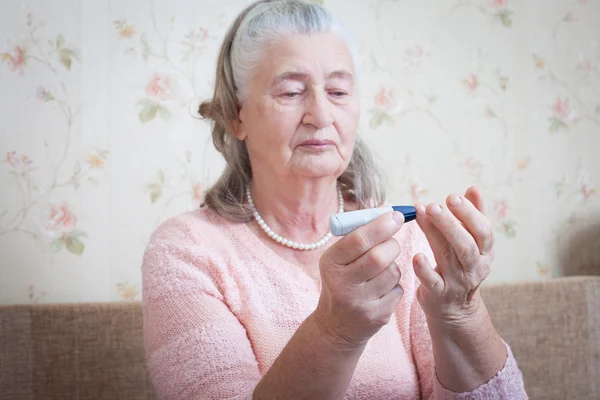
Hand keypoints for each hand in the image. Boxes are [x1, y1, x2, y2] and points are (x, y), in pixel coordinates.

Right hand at [314, 211, 404, 347]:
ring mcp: (360, 303)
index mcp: (330, 263)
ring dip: (394, 266)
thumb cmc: (342, 280)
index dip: (381, 225)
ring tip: (381, 271)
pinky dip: (395, 284)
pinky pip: (398, 290)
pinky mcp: (376, 317)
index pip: (358, 240)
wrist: (336, 325)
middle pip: (379, 256)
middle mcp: (342, 284)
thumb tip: (389, 212)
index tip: (397, 216)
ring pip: (393, 272)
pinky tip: (381, 289)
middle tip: (392, 242)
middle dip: (392, 244)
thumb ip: (359, 236)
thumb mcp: (339, 259)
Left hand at [413, 186, 493, 326]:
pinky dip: (424, 270)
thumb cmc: (460, 265)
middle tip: (434, 205)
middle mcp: (474, 267)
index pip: (483, 231)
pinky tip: (416, 256)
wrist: (454, 308)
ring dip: (434, 235)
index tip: (452, 197)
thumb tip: (473, 188)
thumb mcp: (472, 242)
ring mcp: (457, 282)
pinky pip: (432, 282)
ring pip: (448, 257)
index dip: (469, 213)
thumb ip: (473, 216)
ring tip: (421, 215)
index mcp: (485, 251)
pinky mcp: (439, 294)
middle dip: (450, 223)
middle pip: (466, 245)